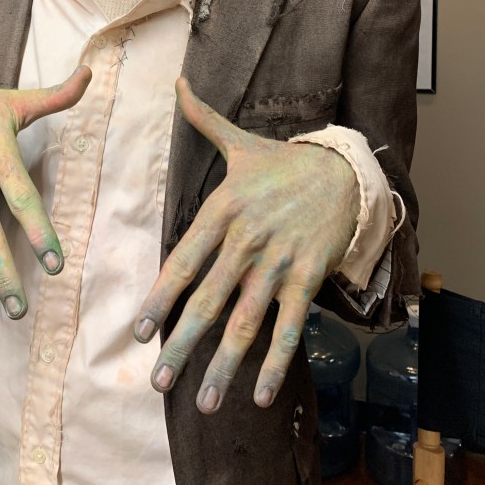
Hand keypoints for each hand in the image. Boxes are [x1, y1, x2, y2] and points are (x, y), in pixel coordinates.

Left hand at [134, 77, 357, 412]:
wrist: (345, 169)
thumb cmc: (282, 162)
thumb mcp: (239, 142)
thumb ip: (202, 119)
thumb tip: (176, 82)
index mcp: (222, 210)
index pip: (184, 260)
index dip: (160, 297)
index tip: (140, 331)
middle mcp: (247, 240)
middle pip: (209, 300)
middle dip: (182, 344)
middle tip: (159, 381)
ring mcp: (279, 262)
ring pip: (246, 322)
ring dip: (224, 365)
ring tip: (204, 402)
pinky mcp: (308, 277)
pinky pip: (290, 327)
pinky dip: (276, 363)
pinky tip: (259, 395)